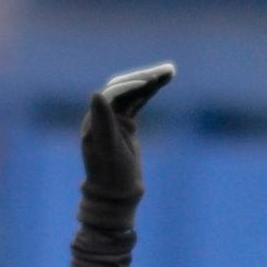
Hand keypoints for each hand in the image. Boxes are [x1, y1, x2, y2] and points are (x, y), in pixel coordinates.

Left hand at [78, 60, 175, 230]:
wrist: (115, 195)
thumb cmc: (112, 175)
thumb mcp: (108, 150)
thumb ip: (103, 121)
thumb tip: (96, 94)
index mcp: (97, 119)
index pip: (115, 93)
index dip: (132, 85)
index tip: (151, 82)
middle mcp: (104, 114)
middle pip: (125, 87)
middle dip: (145, 77)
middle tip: (166, 71)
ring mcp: (115, 119)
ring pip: (133, 93)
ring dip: (151, 81)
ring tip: (170, 71)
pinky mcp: (126, 125)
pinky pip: (138, 103)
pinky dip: (150, 93)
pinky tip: (162, 82)